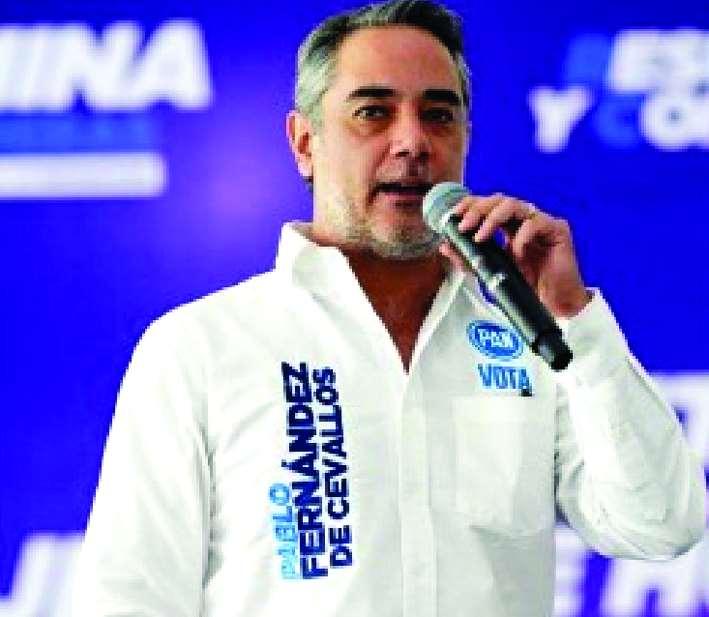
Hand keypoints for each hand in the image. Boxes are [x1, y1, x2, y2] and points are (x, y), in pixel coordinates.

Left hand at [438, 193, 590, 316]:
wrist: (553, 302)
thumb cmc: (527, 284)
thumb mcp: (490, 272)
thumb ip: (469, 259)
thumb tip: (445, 246)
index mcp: (509, 225)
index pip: (487, 205)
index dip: (470, 205)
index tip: (453, 216)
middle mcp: (524, 219)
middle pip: (498, 200)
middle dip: (477, 210)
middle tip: (464, 226)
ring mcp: (541, 222)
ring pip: (514, 204)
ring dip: (493, 218)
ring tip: (480, 237)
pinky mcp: (557, 230)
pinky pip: (536, 223)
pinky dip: (521, 236)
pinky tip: (515, 252)